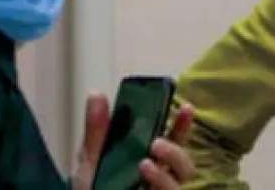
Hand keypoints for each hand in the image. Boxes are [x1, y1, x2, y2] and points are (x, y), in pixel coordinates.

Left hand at [71, 92, 196, 189]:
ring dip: (171, 163)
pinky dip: (161, 180)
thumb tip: (97, 94)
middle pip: (185, 162)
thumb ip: (97, 132)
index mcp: (147, 164)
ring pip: (184, 177)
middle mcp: (158, 181)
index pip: (173, 142)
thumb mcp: (88, 163)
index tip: (186, 107)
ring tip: (146, 160)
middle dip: (177, 148)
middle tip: (156, 142)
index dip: (182, 125)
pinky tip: (145, 171)